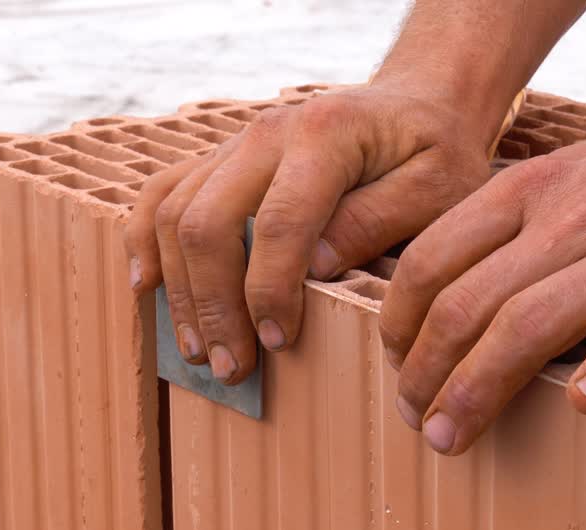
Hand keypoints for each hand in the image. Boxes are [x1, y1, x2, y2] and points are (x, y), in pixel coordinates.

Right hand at [125, 83, 498, 383]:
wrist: (415, 105)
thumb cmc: (436, 153)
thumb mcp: (440, 187)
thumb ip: (380, 221)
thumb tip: (315, 267)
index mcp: (324, 134)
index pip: (279, 222)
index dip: (270, 291)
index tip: (278, 343)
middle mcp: (267, 133)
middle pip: (208, 222)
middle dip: (213, 305)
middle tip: (231, 367)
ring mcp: (235, 144)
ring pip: (174, 214)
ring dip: (180, 291)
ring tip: (200, 351)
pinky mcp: (219, 160)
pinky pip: (161, 194)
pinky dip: (145, 242)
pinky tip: (147, 287)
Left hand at [380, 142, 585, 454]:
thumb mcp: (560, 194)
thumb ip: (498, 239)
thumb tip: (422, 316)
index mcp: (526, 190)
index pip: (432, 258)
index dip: (399, 322)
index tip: (396, 367)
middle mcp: (570, 216)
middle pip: (470, 300)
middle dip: (426, 370)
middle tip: (415, 420)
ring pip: (532, 321)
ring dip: (478, 387)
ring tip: (450, 436)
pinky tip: (584, 408)